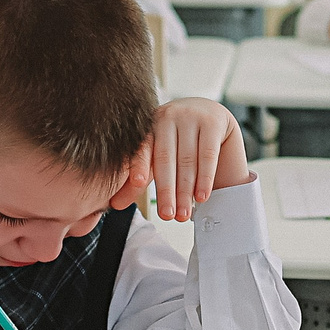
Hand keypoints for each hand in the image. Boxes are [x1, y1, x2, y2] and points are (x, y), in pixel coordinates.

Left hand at [116, 98, 252, 220]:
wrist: (211, 114)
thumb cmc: (179, 141)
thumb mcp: (158, 155)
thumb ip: (141, 177)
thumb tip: (115, 204)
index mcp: (149, 125)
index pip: (142, 149)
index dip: (140, 166)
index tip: (139, 183)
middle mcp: (167, 117)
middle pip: (165, 158)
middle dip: (166, 191)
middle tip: (166, 216)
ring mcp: (191, 116)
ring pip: (187, 160)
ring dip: (185, 191)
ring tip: (183, 215)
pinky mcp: (213, 122)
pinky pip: (208, 155)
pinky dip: (205, 179)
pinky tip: (201, 197)